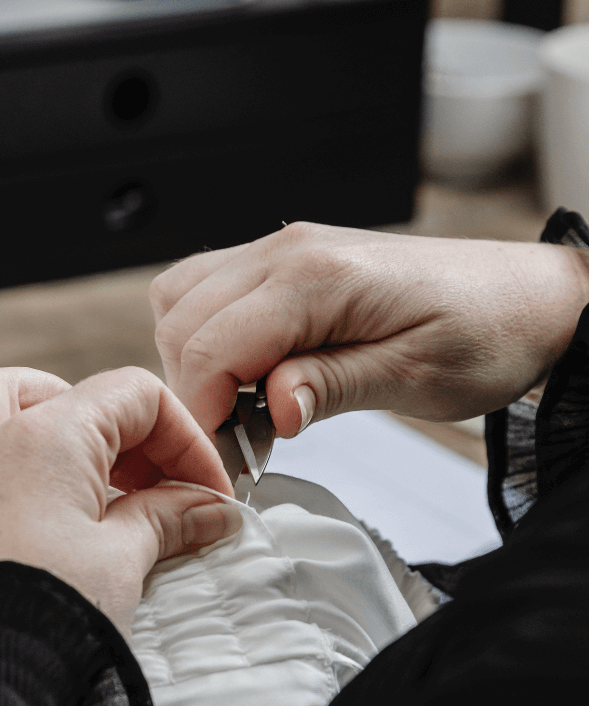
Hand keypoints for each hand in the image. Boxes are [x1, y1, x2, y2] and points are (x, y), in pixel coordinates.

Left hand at [0, 366, 240, 634]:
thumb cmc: (43, 621)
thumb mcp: (122, 563)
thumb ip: (165, 521)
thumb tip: (206, 509)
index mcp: (48, 439)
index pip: (133, 401)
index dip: (181, 439)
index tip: (203, 489)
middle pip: (62, 396)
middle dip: (114, 428)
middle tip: (151, 484)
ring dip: (21, 403)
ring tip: (53, 419)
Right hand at [150, 222, 588, 438]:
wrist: (525, 297)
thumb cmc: (487, 332)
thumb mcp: (417, 377)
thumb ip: (333, 387)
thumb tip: (270, 410)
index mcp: (319, 276)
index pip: (210, 345)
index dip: (203, 411)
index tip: (226, 458)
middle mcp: (288, 250)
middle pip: (181, 321)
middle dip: (193, 389)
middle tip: (237, 438)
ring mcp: (281, 248)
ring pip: (180, 299)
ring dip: (194, 359)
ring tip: (241, 402)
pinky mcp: (283, 258)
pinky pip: (206, 288)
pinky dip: (207, 334)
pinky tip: (247, 369)